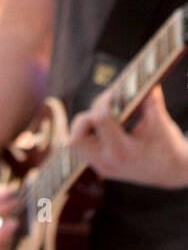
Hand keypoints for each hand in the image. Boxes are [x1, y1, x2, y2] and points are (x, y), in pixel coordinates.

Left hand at [70, 84, 187, 188]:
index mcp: (122, 152)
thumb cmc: (168, 146)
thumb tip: (138, 77)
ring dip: (85, 126)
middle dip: (86, 117)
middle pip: (76, 137)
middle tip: (104, 110)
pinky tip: (106, 126)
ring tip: (106, 118)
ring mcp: (103, 167)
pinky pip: (83, 148)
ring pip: (75, 143)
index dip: (104, 101)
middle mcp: (108, 162)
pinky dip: (89, 133)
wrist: (175, 172)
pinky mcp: (102, 166)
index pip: (99, 119)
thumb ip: (148, 98)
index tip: (114, 94)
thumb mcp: (160, 121)